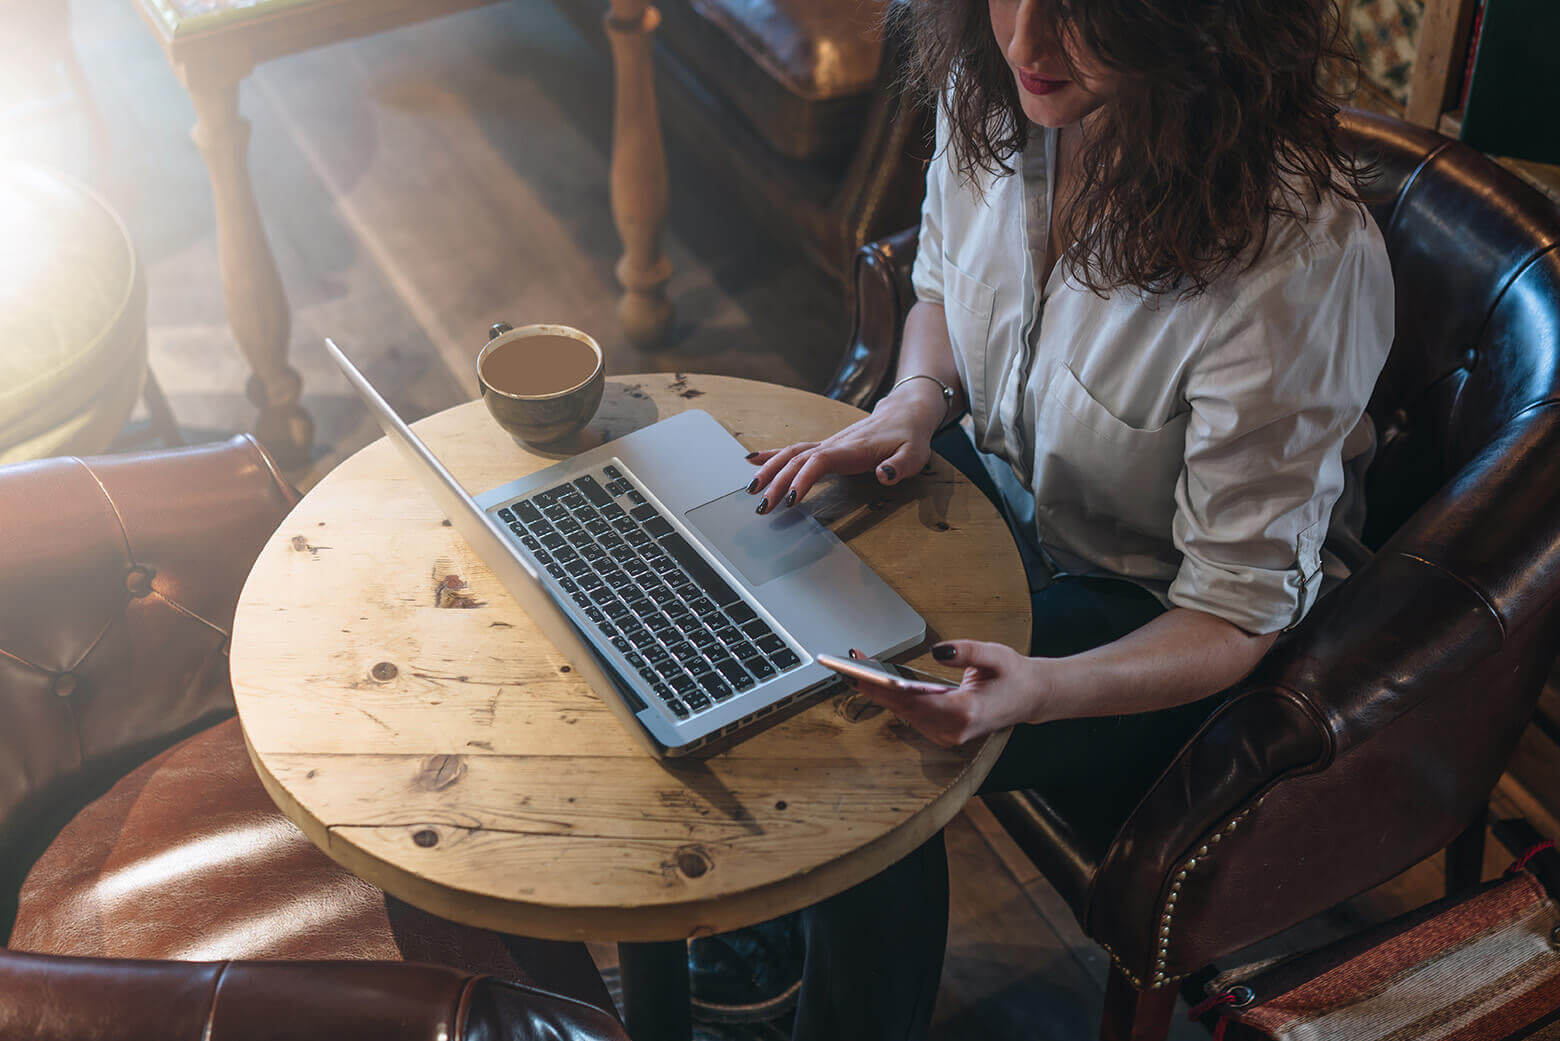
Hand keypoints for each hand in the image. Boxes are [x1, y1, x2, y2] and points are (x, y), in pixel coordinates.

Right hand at [745, 382, 945, 511]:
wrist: (905, 413)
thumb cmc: (909, 437)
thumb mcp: (915, 454)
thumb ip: (900, 466)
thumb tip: (883, 475)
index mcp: (852, 449)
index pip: (820, 461)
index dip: (803, 478)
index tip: (790, 499)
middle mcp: (834, 444)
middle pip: (798, 460)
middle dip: (776, 482)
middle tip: (762, 507)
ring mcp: (827, 444)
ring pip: (791, 454)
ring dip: (769, 470)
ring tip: (751, 490)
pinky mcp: (825, 446)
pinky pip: (794, 449)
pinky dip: (771, 455)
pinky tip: (752, 461)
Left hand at [845, 642, 1048, 747]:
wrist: (1030, 697)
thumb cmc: (1013, 676)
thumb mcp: (995, 655)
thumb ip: (966, 651)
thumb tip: (936, 651)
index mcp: (965, 713)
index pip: (915, 702)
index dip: (885, 688)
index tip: (861, 676)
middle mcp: (953, 730)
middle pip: (903, 709)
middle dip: (874, 687)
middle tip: (849, 665)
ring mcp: (947, 734)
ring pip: (904, 713)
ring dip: (880, 692)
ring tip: (857, 668)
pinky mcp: (943, 731)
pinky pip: (911, 714)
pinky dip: (893, 697)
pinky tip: (878, 680)